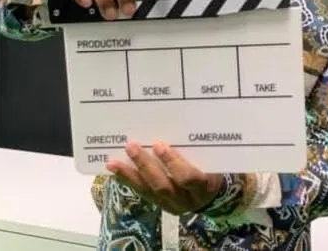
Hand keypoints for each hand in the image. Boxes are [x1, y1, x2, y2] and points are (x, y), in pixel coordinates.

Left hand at [106, 141, 223, 214]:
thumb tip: (182, 122)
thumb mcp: (213, 161)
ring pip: (149, 191)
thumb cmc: (214, 169)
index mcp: (203, 186)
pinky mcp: (160, 205)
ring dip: (130, 175)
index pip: (188, 178)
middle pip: (163, 185)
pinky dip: (128, 180)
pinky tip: (115, 170)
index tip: (159, 144)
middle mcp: (186, 200)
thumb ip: (199, 149)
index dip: (173, 162)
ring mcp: (171, 205)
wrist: (213, 195)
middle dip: (145, 166)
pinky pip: (142, 193)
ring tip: (113, 162)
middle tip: (132, 147)